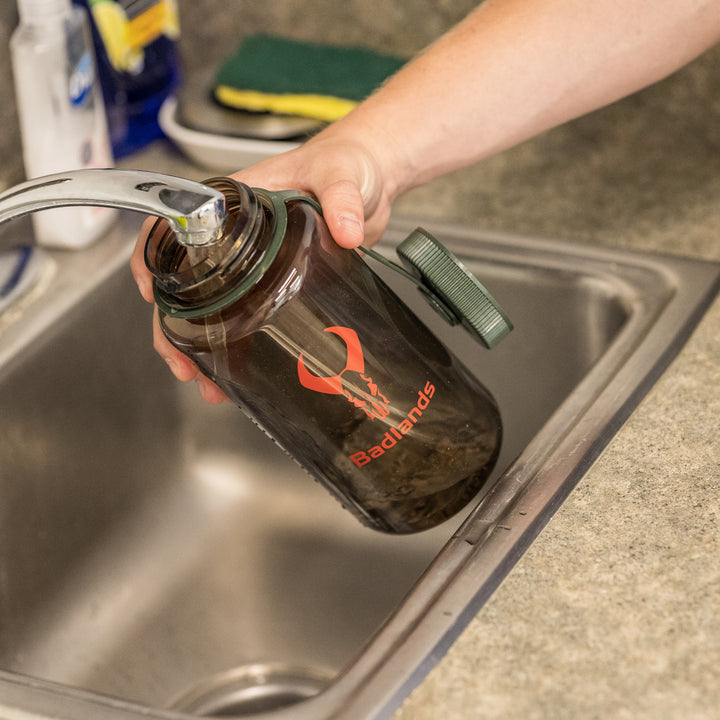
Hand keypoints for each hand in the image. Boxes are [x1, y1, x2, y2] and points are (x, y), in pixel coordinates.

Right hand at [130, 129, 394, 402]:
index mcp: (235, 202)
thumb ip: (342, 199)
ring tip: (210, 384)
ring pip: (215, 309)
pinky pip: (250, 317)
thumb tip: (345, 230)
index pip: (174, 224)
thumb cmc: (347, 163)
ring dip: (206, 348)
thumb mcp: (341, 175)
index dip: (152, 257)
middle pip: (187, 283)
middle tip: (183, 364)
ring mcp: (255, 263)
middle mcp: (236, 236)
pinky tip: (242, 375)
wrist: (373, 180)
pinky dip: (242, 348)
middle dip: (177, 327)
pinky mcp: (280, 284)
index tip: (150, 294)